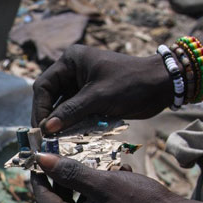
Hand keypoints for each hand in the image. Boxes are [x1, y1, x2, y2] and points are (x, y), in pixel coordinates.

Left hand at [30, 153, 181, 202]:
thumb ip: (69, 172)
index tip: (37, 159)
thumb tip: (41, 159)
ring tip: (99, 165)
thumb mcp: (102, 182)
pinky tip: (115, 178)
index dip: (39, 177)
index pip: (43, 200)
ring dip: (85, 185)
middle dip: (65, 179)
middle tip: (67, 155)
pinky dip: (99, 196)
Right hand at [31, 45, 174, 133]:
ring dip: (59, 123)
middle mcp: (72, 70)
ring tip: (55, 141)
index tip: (41, 129)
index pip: (44, 86)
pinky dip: (71, 124)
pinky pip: (74, 112)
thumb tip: (46, 129)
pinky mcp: (91, 97)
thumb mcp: (99, 97)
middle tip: (45, 139)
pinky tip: (68, 138)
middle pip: (50, 97)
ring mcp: (81, 84)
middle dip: (48, 117)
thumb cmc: (131, 83)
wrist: (162, 85)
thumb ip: (71, 111)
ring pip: (61, 107)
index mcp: (71, 61)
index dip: (40, 108)